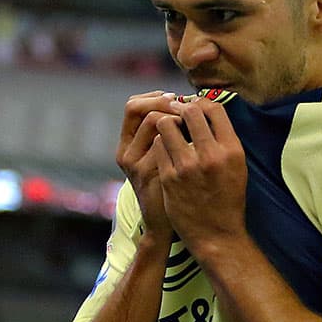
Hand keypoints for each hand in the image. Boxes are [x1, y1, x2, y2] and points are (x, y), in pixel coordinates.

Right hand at [116, 92, 178, 240]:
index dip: (154, 98)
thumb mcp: (158, 159)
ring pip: (155, 122)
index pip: (132, 106)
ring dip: (176, 117)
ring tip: (192, 123)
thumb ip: (162, 134)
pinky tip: (195, 141)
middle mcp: (126, 154)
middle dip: (165, 103)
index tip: (175, 98)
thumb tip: (181, 101)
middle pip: (140, 110)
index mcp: (126, 146)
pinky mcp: (152, 174)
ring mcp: (137, 165)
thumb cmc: (168, 187)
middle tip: (186, 105)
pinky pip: (168, 142)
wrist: (167, 223)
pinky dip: (184, 136)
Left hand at [151, 99, 249, 253]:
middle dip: (181, 109)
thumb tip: (206, 111)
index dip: (200, 103)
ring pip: (166, 124)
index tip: (193, 107)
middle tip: (177, 114)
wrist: (217, 236)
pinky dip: (159, 144)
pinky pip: (157, 146)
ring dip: (166, 124)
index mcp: (232, 150)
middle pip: (190, 111)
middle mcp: (211, 155)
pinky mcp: (168, 177)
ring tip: (169, 132)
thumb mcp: (237, 167)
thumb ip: (223, 140)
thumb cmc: (228, 200)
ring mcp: (187, 166)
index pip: (214, 108)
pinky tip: (163, 151)